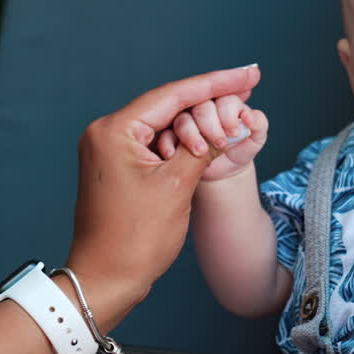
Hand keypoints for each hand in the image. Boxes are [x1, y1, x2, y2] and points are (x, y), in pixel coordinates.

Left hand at [66, 65, 261, 307]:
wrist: (105, 280)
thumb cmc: (134, 239)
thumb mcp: (177, 186)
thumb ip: (204, 148)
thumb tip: (229, 124)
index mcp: (114, 130)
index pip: (173, 95)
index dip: (216, 82)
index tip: (247, 72)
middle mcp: (106, 133)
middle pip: (168, 105)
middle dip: (209, 98)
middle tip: (248, 82)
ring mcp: (109, 151)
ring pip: (164, 125)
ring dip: (198, 122)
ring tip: (235, 108)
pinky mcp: (117, 168)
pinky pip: (155, 144)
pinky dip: (183, 142)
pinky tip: (210, 137)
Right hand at [155, 94, 269, 181]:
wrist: (226, 170)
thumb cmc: (241, 149)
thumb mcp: (256, 138)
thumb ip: (259, 124)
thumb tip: (250, 116)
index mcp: (225, 101)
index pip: (224, 98)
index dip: (228, 114)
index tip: (234, 132)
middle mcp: (204, 106)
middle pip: (201, 106)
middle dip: (210, 124)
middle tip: (221, 143)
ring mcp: (186, 119)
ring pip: (182, 119)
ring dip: (191, 134)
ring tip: (201, 152)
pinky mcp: (171, 135)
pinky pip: (165, 135)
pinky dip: (169, 144)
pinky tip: (174, 154)